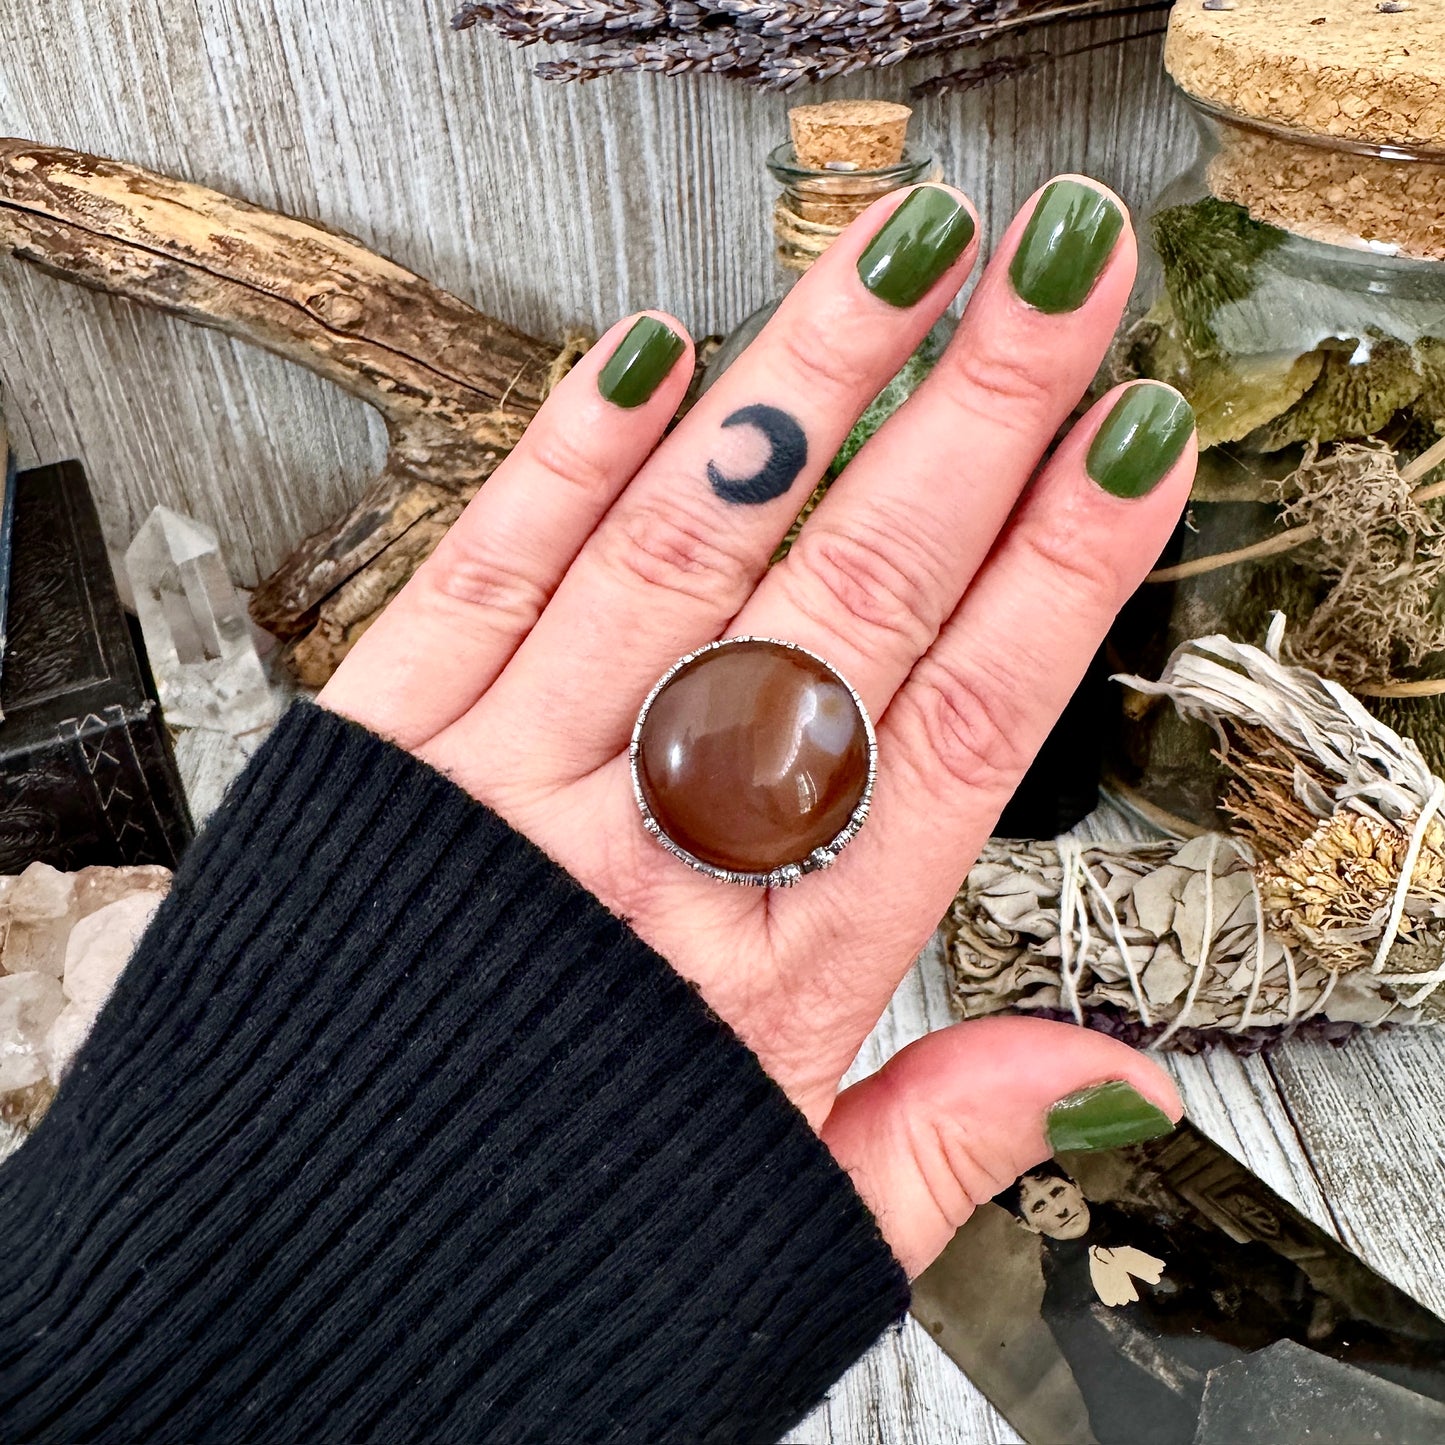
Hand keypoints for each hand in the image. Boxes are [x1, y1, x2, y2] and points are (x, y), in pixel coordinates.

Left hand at [319, 176, 1191, 1276]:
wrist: (297, 1302)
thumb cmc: (542, 1249)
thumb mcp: (786, 1232)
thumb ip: (953, 1134)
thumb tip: (1116, 1084)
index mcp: (784, 971)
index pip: (970, 722)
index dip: (1067, 565)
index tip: (1135, 441)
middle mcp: (661, 854)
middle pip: (856, 598)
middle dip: (977, 419)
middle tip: (1062, 280)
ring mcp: (513, 786)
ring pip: (687, 548)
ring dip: (802, 386)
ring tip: (897, 259)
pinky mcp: (378, 755)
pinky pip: (487, 572)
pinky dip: (570, 454)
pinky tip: (653, 354)